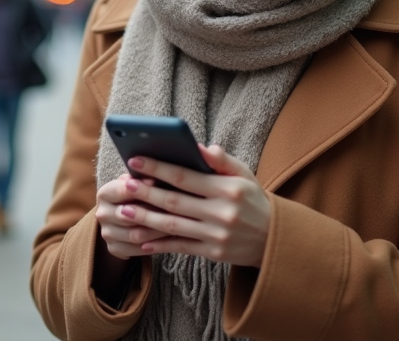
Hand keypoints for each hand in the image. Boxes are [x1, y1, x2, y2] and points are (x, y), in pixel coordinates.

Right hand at [95, 174, 172, 260]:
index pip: (121, 190)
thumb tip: (158, 174)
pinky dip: (155, 246)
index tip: (159, 183)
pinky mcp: (114, 249)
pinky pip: (136, 250)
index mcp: (105, 193)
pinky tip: (171, 240)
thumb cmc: (136, 194)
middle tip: (177, 210)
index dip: (141, 188)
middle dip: (153, 212)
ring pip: (136, 235)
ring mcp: (107, 233)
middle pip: (129, 215)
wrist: (123, 218)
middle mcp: (102, 214)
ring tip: (178, 225)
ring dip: (158, 231)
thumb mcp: (137, 182)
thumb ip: (143, 179)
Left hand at [115, 144, 270, 267]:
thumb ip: (222, 161)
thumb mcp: (244, 175)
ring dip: (146, 220)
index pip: (186, 177)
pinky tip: (142, 240)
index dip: (158, 168)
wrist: (273, 239)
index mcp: (228, 189)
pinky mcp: (213, 254)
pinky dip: (160, 244)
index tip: (136, 161)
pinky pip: (181, 247)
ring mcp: (217, 236)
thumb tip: (199, 145)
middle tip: (125, 186)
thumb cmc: (253, 200)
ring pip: (174, 226)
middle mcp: (222, 213)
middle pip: (175, 202)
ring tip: (124, 213)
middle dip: (147, 193)